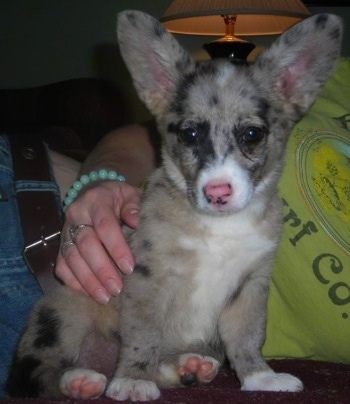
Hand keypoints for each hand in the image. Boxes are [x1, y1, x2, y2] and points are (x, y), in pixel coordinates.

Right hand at [55, 181, 140, 303]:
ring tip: (105, 297)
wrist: (96, 193)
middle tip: (117, 289)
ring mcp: (66, 230)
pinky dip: (74, 282)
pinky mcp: (61, 245)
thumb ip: (134, 206)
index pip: (105, 225)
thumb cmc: (119, 198)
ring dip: (88, 280)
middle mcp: (77, 214)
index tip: (129, 267)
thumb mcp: (130, 195)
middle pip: (86, 244)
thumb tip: (136, 222)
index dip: (117, 248)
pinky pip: (62, 266)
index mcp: (96, 200)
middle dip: (102, 269)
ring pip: (71, 258)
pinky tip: (88, 293)